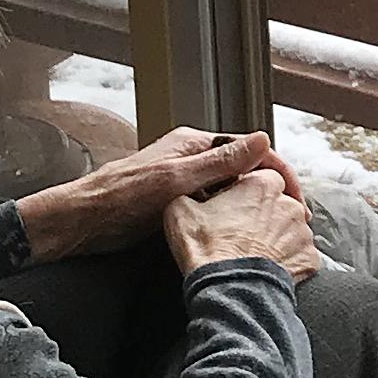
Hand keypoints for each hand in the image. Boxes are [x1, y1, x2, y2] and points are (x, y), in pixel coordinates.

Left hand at [17, 127, 302, 262]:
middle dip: (270, 192)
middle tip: (291, 222)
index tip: (296, 201)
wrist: (81, 223)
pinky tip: (239, 237)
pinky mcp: (176, 203)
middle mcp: (191, 158)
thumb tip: (262, 140)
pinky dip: (231, 219)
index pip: (251, 149)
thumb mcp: (176, 180)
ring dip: (251, 208)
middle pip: (244, 170)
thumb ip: (220, 162)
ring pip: (230, 191)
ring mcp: (184, 181)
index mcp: (193, 143)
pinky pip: (214, 208)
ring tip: (273, 232)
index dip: (279, 172)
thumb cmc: (120, 199)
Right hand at [163, 167, 322, 279]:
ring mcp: (303, 234)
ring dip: (277, 239)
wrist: (228, 289)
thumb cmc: (206, 248)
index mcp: (264, 184)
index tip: (235, 205)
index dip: (247, 192)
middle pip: (280, 204)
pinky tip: (266, 268)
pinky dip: (287, 262)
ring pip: (291, 231)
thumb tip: (192, 193)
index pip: (263, 178)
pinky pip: (300, 256)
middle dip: (264, 215)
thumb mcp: (180, 209)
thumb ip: (193, 190)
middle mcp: (290, 205)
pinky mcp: (309, 260)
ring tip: (252, 254)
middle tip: (242, 232)